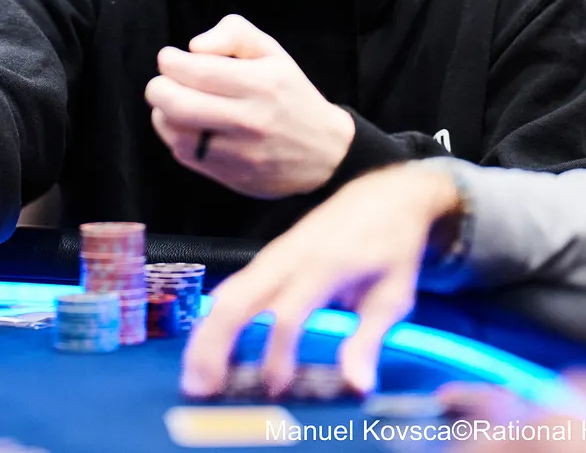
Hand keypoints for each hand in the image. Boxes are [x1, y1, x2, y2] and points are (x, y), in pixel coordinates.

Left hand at [146, 14, 354, 197]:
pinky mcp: (233, 176)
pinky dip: (175, 136)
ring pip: (176, 132)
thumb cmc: (290, 93)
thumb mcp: (272, 51)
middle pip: (178, 103)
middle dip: (158, 87)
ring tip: (173, 103)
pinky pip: (186, 155)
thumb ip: (234, 33)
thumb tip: (194, 47)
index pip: (197, 70)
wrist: (326, 153)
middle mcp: (251, 119)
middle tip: (162, 82)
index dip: (170, 62)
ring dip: (163, 113)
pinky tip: (184, 125)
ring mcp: (241, 152)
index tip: (170, 59)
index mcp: (262, 82)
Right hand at [181, 163, 458, 397]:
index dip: (276, 353)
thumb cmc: (391, 248)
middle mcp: (288, 258)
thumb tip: (356, 387)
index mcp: (324, 266)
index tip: (274, 389)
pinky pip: (231, 289)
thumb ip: (369, 341)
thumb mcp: (393, 296)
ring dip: (205, 336)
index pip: (287, 313)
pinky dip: (214, 321)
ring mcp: (272, 255)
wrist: (382, 196)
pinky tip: (205, 349)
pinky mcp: (265, 259)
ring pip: (225, 294)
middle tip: (200, 388)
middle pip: (238, 300)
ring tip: (192, 378)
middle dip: (214, 344)